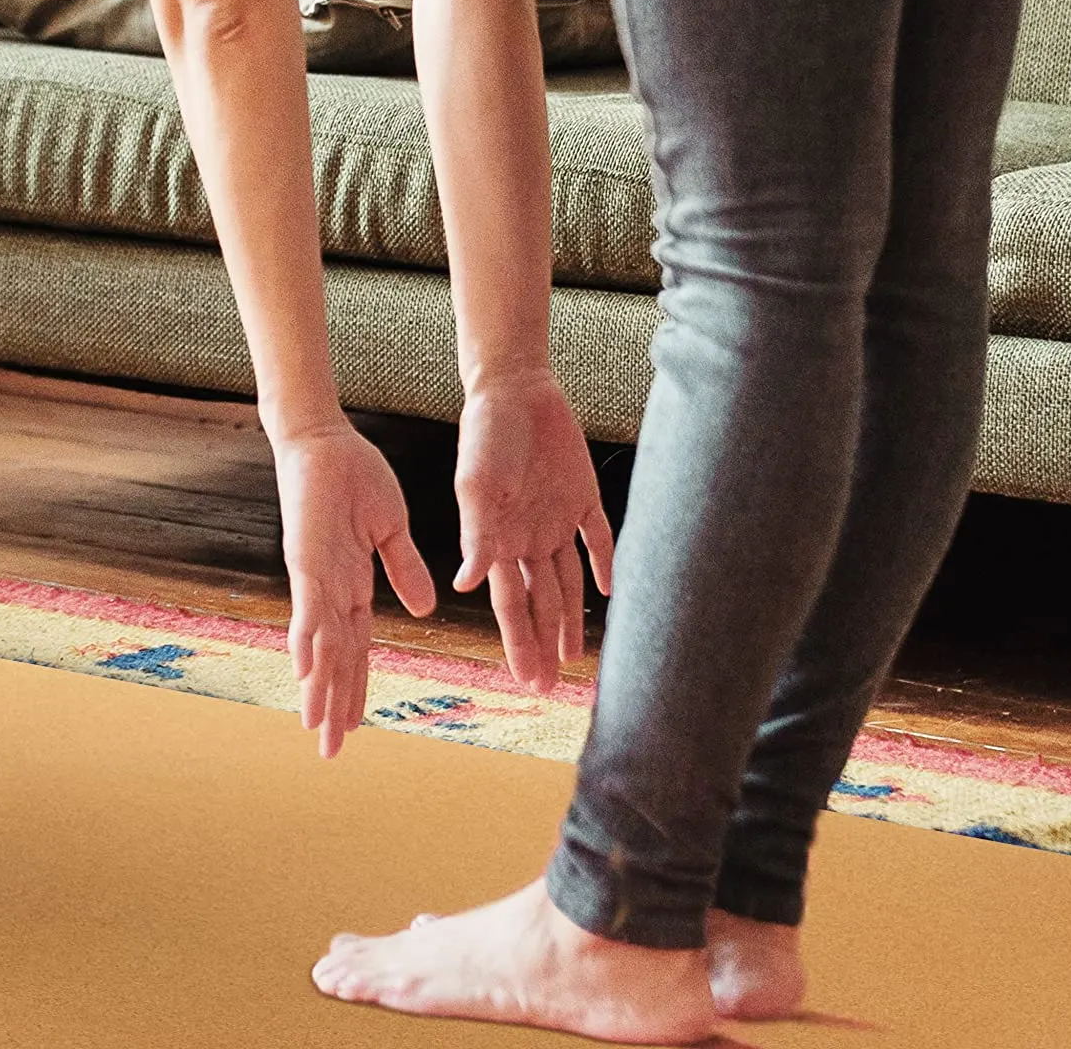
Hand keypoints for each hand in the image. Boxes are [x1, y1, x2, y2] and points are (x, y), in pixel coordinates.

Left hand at [271, 423, 438, 760]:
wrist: (326, 439)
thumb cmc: (353, 476)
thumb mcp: (390, 529)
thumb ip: (403, 571)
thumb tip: (424, 612)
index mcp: (352, 583)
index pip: (355, 647)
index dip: (354, 687)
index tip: (355, 726)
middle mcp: (330, 588)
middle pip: (335, 657)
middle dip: (333, 704)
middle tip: (329, 751)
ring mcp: (316, 574)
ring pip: (320, 641)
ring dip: (319, 684)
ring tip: (317, 727)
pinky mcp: (308, 555)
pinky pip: (311, 602)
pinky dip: (308, 635)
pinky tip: (305, 668)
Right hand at [453, 365, 616, 694]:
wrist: (513, 386)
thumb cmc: (486, 432)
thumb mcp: (476, 484)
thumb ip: (475, 533)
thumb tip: (463, 585)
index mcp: (498, 537)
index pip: (509, 603)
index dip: (518, 641)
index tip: (525, 681)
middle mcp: (526, 535)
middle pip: (536, 600)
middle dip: (541, 643)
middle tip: (549, 684)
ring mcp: (555, 517)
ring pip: (565, 580)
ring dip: (567, 617)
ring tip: (573, 656)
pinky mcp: (581, 495)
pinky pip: (597, 538)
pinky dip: (603, 564)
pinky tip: (607, 592)